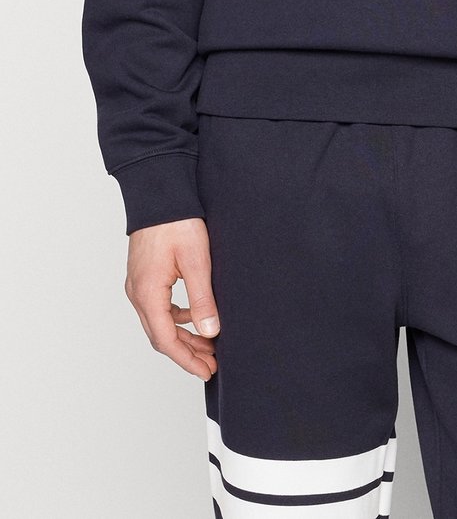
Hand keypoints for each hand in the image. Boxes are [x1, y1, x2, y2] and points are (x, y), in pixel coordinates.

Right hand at [124, 217, 219, 379]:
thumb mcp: (197, 261)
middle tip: (211, 364)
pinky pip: (158, 307)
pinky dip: (177, 318)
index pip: (166, 340)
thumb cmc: (176, 222)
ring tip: (208, 343)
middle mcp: (137, 293)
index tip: (206, 372)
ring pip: (159, 322)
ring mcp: (138, 284)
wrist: (159, 193)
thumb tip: (210, 332)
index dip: (187, 360)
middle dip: (186, 353)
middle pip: (160, 335)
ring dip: (182, 336)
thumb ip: (203, 299)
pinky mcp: (144, 275)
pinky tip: (194, 316)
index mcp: (148, 293)